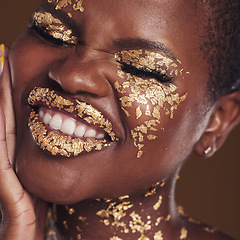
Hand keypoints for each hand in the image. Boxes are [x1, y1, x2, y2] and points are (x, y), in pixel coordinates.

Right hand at [0, 45, 46, 239]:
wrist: (24, 237)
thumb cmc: (38, 210)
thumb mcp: (48, 178)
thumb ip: (51, 160)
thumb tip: (65, 142)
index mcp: (20, 154)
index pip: (17, 118)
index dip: (14, 96)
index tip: (15, 71)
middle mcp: (8, 155)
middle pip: (6, 116)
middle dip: (4, 90)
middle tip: (4, 60)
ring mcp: (3, 165)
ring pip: (1, 126)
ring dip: (0, 100)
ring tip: (0, 72)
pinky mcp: (5, 179)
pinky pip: (1, 148)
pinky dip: (0, 126)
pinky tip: (3, 108)